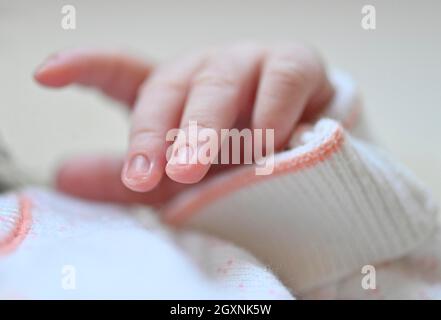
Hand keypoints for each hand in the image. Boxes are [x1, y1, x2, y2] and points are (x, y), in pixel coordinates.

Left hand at [34, 43, 333, 205]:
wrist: (308, 156)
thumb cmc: (237, 161)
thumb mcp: (178, 175)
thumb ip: (127, 178)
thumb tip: (64, 176)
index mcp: (173, 92)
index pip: (122, 72)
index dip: (85, 68)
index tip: (46, 76)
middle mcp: (205, 72)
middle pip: (169, 87)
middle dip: (155, 132)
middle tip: (147, 177)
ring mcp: (250, 63)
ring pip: (219, 83)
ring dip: (206, 127)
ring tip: (193, 169)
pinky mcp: (297, 65)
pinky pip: (281, 80)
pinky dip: (271, 114)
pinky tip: (267, 145)